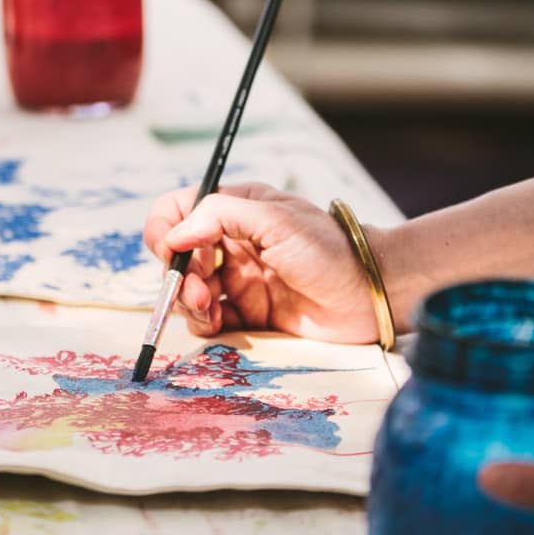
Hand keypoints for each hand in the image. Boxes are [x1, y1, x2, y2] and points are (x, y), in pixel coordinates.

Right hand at [141, 182, 376, 342]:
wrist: (368, 296)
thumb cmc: (329, 249)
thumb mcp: (275, 219)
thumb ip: (220, 216)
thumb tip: (175, 235)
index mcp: (235, 210)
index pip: (179, 210)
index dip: (164, 228)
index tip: (170, 249)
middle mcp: (231, 244)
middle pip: (178, 257)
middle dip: (178, 274)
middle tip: (199, 289)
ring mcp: (237, 281)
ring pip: (188, 291)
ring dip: (188, 301)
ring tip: (208, 308)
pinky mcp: (247, 315)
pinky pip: (208, 321)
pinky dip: (203, 323)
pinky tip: (217, 323)